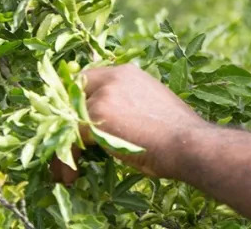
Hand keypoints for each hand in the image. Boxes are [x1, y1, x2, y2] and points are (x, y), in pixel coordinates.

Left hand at [51, 64, 208, 182]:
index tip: (72, 124)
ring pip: (67, 120)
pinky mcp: (96, 117)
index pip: (89, 80)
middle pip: (72, 95)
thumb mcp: (151, 107)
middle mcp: (113, 78)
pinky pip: (70, 139)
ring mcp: (104, 96)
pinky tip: (72, 176)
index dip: (77, 103)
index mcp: (127, 74)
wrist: (187, 144)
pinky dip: (66, 160)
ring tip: (65, 170)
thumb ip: (129, 105)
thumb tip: (116, 122)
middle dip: (64, 121)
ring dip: (62, 146)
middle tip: (64, 146)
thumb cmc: (178, 134)